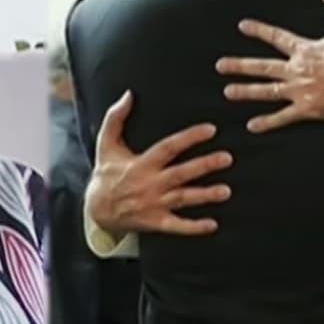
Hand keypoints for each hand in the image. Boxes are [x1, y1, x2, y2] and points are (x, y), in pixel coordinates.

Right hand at [85, 90, 232, 239]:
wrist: (96, 209)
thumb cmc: (106, 173)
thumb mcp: (105, 144)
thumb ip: (115, 118)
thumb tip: (128, 95)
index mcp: (142, 163)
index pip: (168, 147)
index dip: (189, 138)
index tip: (210, 130)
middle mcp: (150, 183)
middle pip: (181, 173)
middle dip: (205, 165)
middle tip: (227, 158)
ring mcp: (154, 204)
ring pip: (183, 199)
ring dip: (205, 195)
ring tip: (226, 191)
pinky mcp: (155, 222)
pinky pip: (177, 226)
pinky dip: (194, 227)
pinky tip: (212, 224)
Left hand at [216, 0, 323, 132]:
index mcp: (307, 49)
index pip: (277, 37)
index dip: (259, 31)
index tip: (243, 27)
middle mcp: (298, 69)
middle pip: (262, 66)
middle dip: (240, 65)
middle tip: (220, 65)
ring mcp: (301, 90)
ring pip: (267, 91)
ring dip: (246, 91)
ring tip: (228, 92)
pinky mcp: (310, 108)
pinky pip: (284, 117)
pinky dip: (268, 122)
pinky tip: (252, 126)